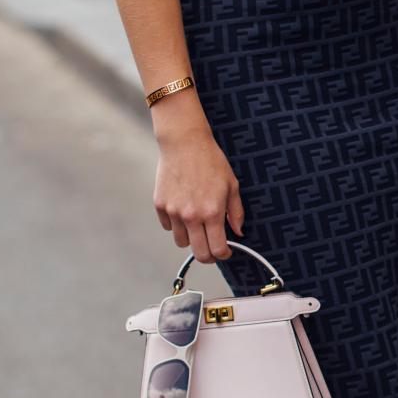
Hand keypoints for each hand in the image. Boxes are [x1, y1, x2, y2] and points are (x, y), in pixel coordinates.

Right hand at [153, 128, 244, 263]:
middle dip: (208, 255)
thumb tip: (238, 233)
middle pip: (199, 253)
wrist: (185, 143)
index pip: (217, 249)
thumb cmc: (211, 161)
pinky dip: (176, 224)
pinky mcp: (160, 206)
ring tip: (197, 223)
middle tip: (212, 247)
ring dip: (191, 238)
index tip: (225, 251)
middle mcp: (191, 216)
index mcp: (212, 212)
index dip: (224, 254)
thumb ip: (236, 212)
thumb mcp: (231, 184)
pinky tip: (183, 208)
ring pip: (181, 242)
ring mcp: (174, 212)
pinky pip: (168, 226)